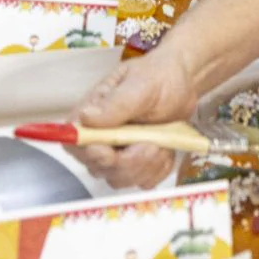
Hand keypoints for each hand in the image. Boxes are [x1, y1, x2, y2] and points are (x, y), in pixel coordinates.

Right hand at [69, 51, 199, 188]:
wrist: (183, 83)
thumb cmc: (159, 77)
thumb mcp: (140, 84)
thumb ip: (115, 103)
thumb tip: (84, 117)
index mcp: (91, 115)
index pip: (75, 144)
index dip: (90, 154)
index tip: (111, 153)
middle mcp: (99, 137)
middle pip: (99, 167)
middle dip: (128, 162)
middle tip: (152, 143)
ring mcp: (117, 154)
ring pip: (121, 179)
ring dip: (146, 166)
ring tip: (162, 142)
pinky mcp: (137, 165)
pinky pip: (142, 181)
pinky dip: (158, 169)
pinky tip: (166, 149)